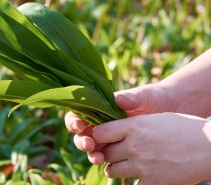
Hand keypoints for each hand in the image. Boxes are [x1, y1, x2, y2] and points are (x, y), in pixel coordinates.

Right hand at [65, 84, 173, 162]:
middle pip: (82, 134)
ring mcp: (111, 138)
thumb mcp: (145, 96)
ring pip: (92, 148)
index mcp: (101, 107)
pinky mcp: (121, 150)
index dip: (74, 120)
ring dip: (92, 154)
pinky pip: (108, 158)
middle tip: (89, 145)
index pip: (79, 113)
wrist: (174, 111)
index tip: (79, 126)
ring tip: (99, 159)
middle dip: (82, 141)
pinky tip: (110, 167)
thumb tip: (118, 99)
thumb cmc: (156, 98)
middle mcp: (102, 123)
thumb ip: (132, 98)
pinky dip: (106, 163)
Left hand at [95, 113, 210, 183]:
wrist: (208, 146)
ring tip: (124, 165)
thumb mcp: (154, 119)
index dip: (98, 136)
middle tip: (114, 152)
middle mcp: (133, 146)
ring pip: (112, 170)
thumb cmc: (184, 128)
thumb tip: (115, 132)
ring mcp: (142, 166)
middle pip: (105, 152)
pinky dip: (134, 181)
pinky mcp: (152, 182)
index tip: (101, 138)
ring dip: (115, 167)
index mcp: (133, 126)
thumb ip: (132, 126)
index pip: (99, 133)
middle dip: (107, 153)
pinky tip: (142, 175)